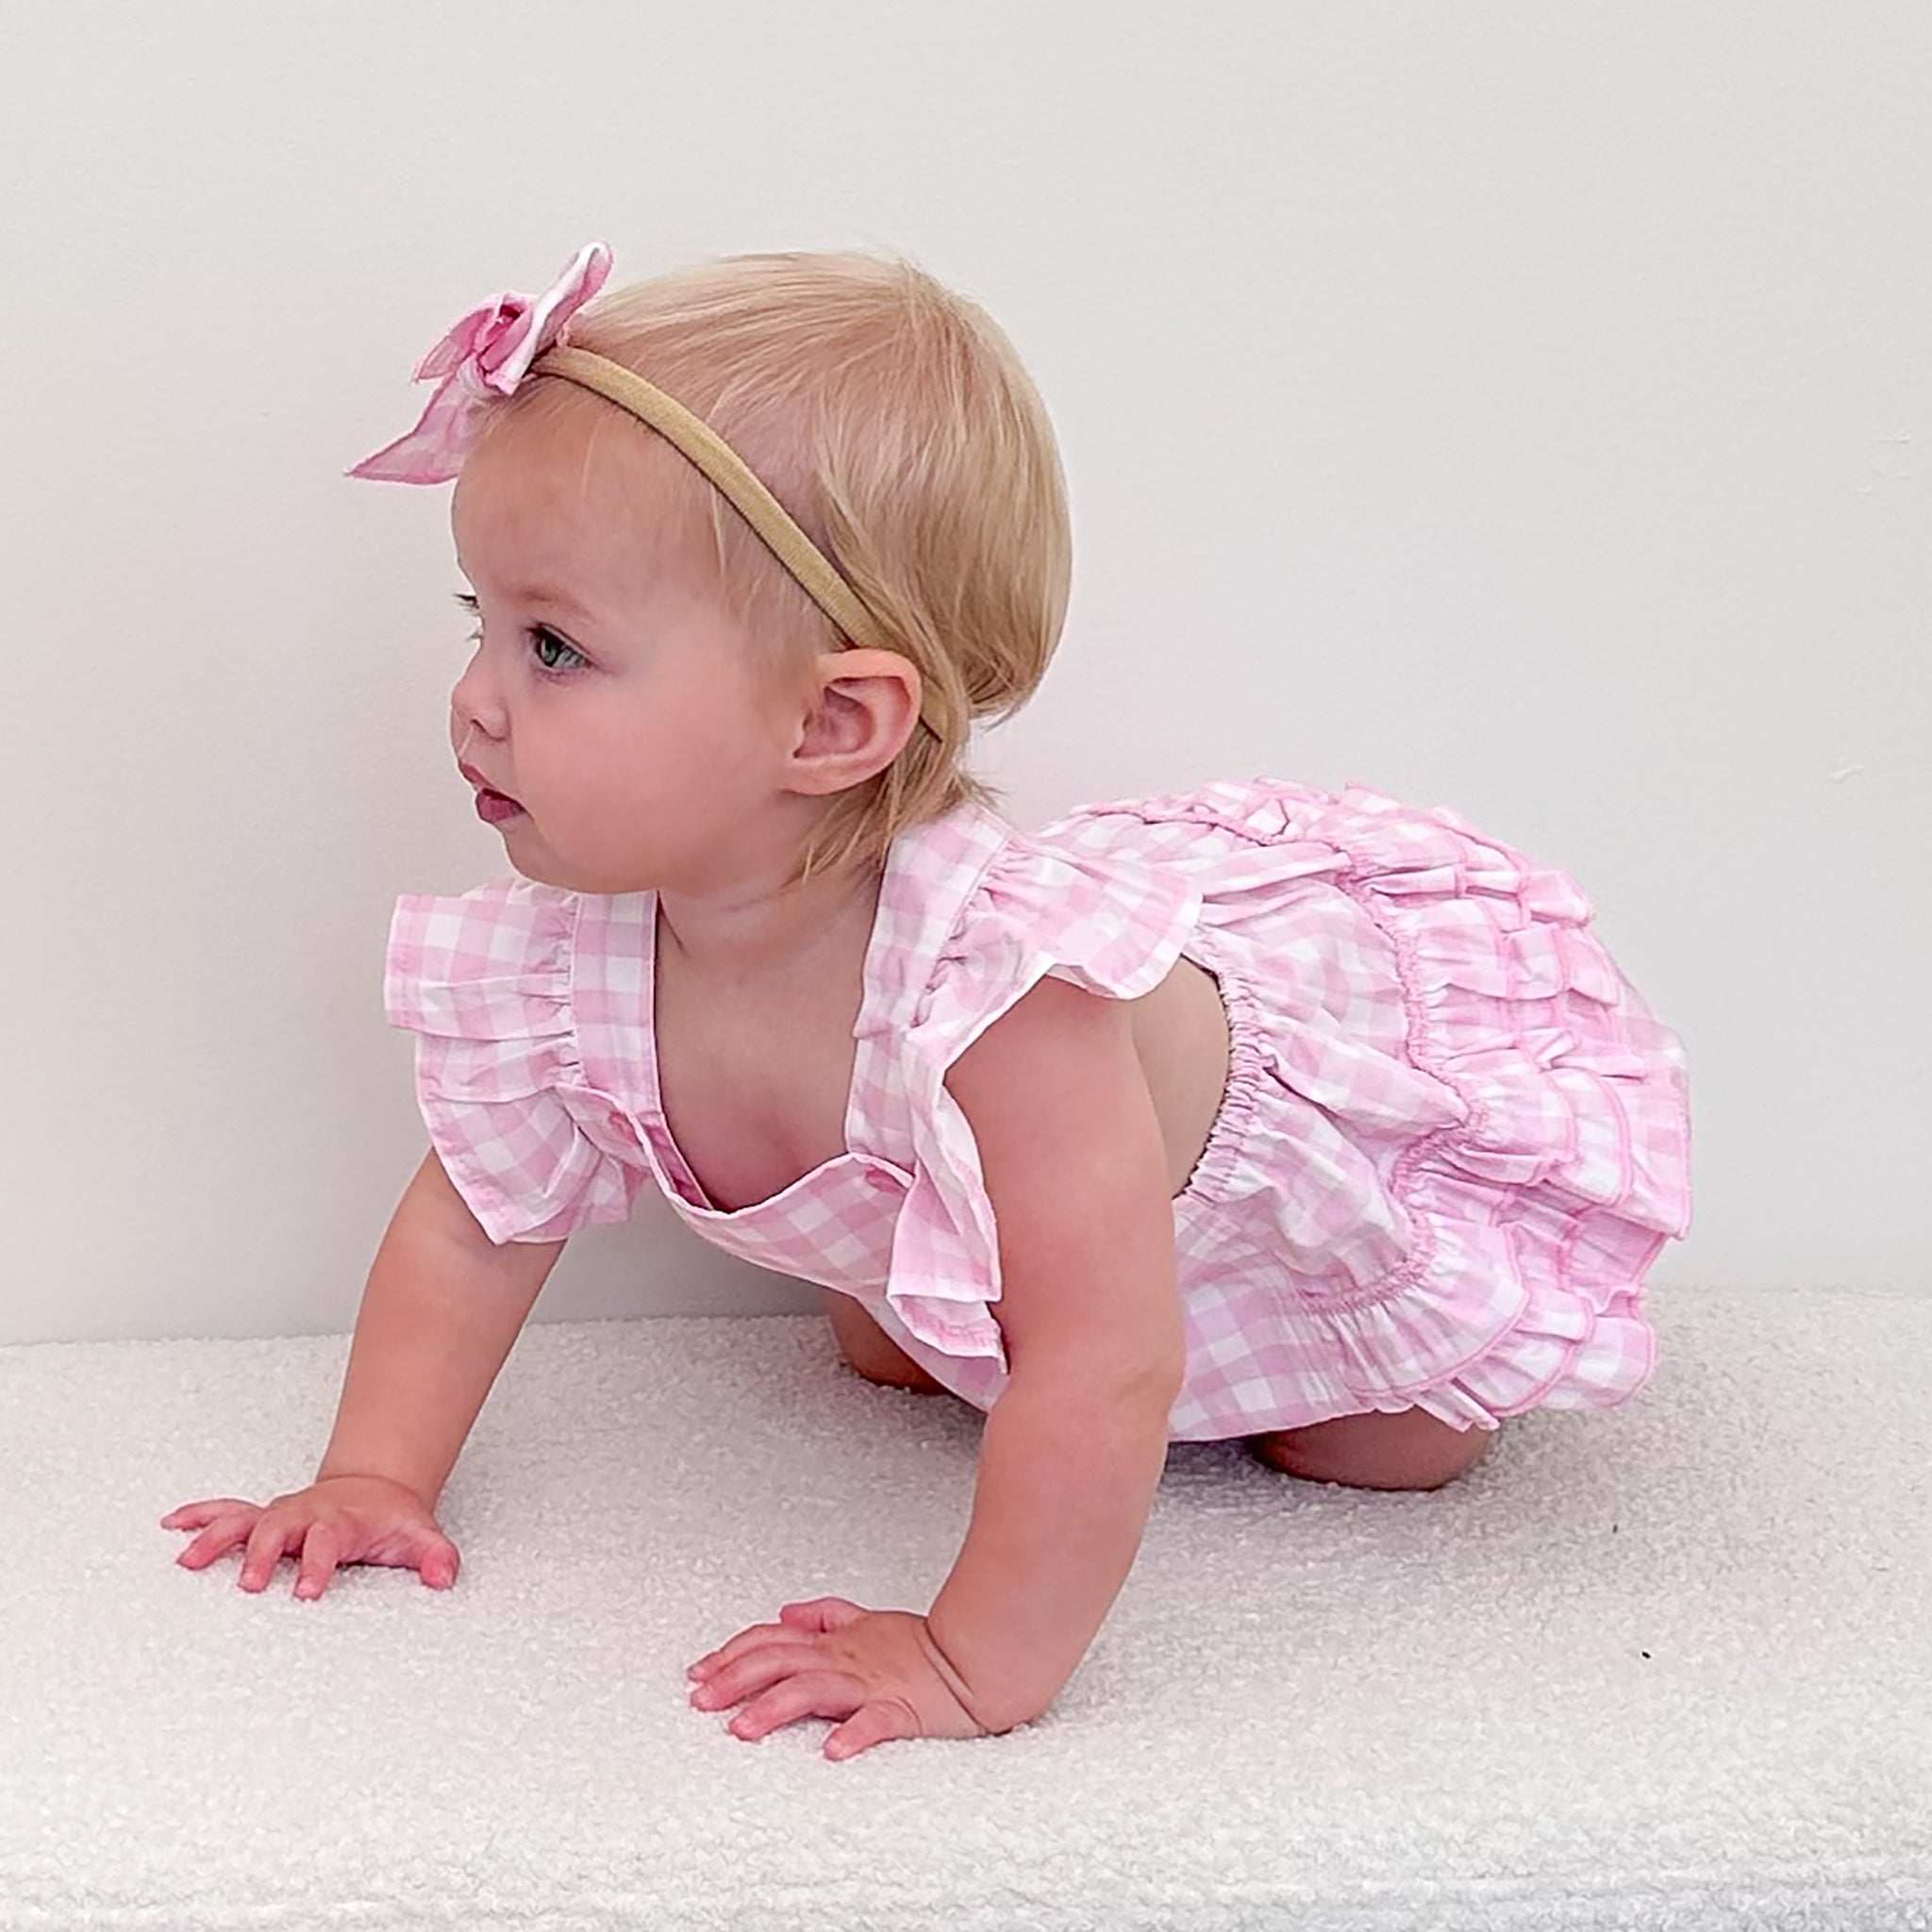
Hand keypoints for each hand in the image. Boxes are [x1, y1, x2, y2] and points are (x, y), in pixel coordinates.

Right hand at [160, 1474, 460, 1597]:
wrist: (375, 1488)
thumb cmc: (390, 1518)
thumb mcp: (420, 1535)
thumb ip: (435, 1556)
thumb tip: (445, 1576)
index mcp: (339, 1522)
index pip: (326, 1541)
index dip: (317, 1564)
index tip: (306, 1592)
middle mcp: (304, 1516)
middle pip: (277, 1529)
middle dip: (261, 1554)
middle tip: (249, 1584)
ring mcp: (281, 1515)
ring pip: (244, 1520)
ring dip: (216, 1537)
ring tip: (187, 1560)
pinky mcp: (264, 1517)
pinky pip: (228, 1512)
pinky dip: (201, 1516)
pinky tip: (172, 1524)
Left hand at [686, 1596, 997, 1760]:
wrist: (977, 1655)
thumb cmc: (921, 1645)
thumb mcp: (865, 1621)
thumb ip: (824, 1616)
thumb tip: (784, 1613)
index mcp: (833, 1643)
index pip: (770, 1641)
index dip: (730, 1654)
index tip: (696, 1674)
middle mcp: (843, 1660)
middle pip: (779, 1662)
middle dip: (734, 1680)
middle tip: (701, 1702)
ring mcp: (870, 1685)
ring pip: (814, 1690)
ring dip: (775, 1708)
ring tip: (744, 1729)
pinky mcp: (901, 1710)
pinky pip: (875, 1722)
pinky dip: (853, 1735)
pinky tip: (831, 1751)